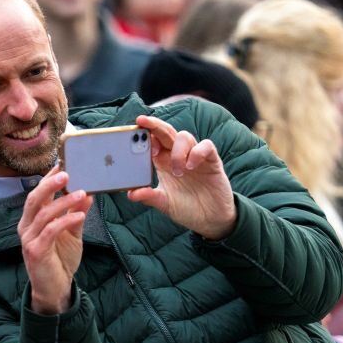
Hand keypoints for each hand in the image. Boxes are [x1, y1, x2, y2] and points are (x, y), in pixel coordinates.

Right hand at [19, 165, 90, 314]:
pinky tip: (80, 215)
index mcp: (32, 220)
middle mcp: (26, 227)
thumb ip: (76, 215)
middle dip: (50, 184)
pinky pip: (50, 231)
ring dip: (63, 201)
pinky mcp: (35, 251)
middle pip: (34, 199)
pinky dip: (66, 220)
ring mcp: (28, 239)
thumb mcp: (72, 234)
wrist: (55, 289)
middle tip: (66, 172)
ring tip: (82, 193)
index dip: (48, 179)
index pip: (38, 194)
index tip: (62, 163)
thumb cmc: (60, 260)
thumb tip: (87, 194)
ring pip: (44, 213)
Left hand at [127, 115, 236, 240]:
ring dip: (177, 151)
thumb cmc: (186, 209)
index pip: (152, 142)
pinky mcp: (211, 161)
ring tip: (178, 171)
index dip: (143, 136)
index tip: (134, 134)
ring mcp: (195, 157)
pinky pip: (206, 146)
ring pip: (184, 136)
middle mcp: (178, 156)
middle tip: (142, 121)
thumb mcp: (164, 204)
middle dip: (154, 125)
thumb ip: (149, 197)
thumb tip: (131, 194)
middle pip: (165, 133)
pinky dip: (197, 152)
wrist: (210, 221)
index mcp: (163, 163)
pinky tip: (191, 166)